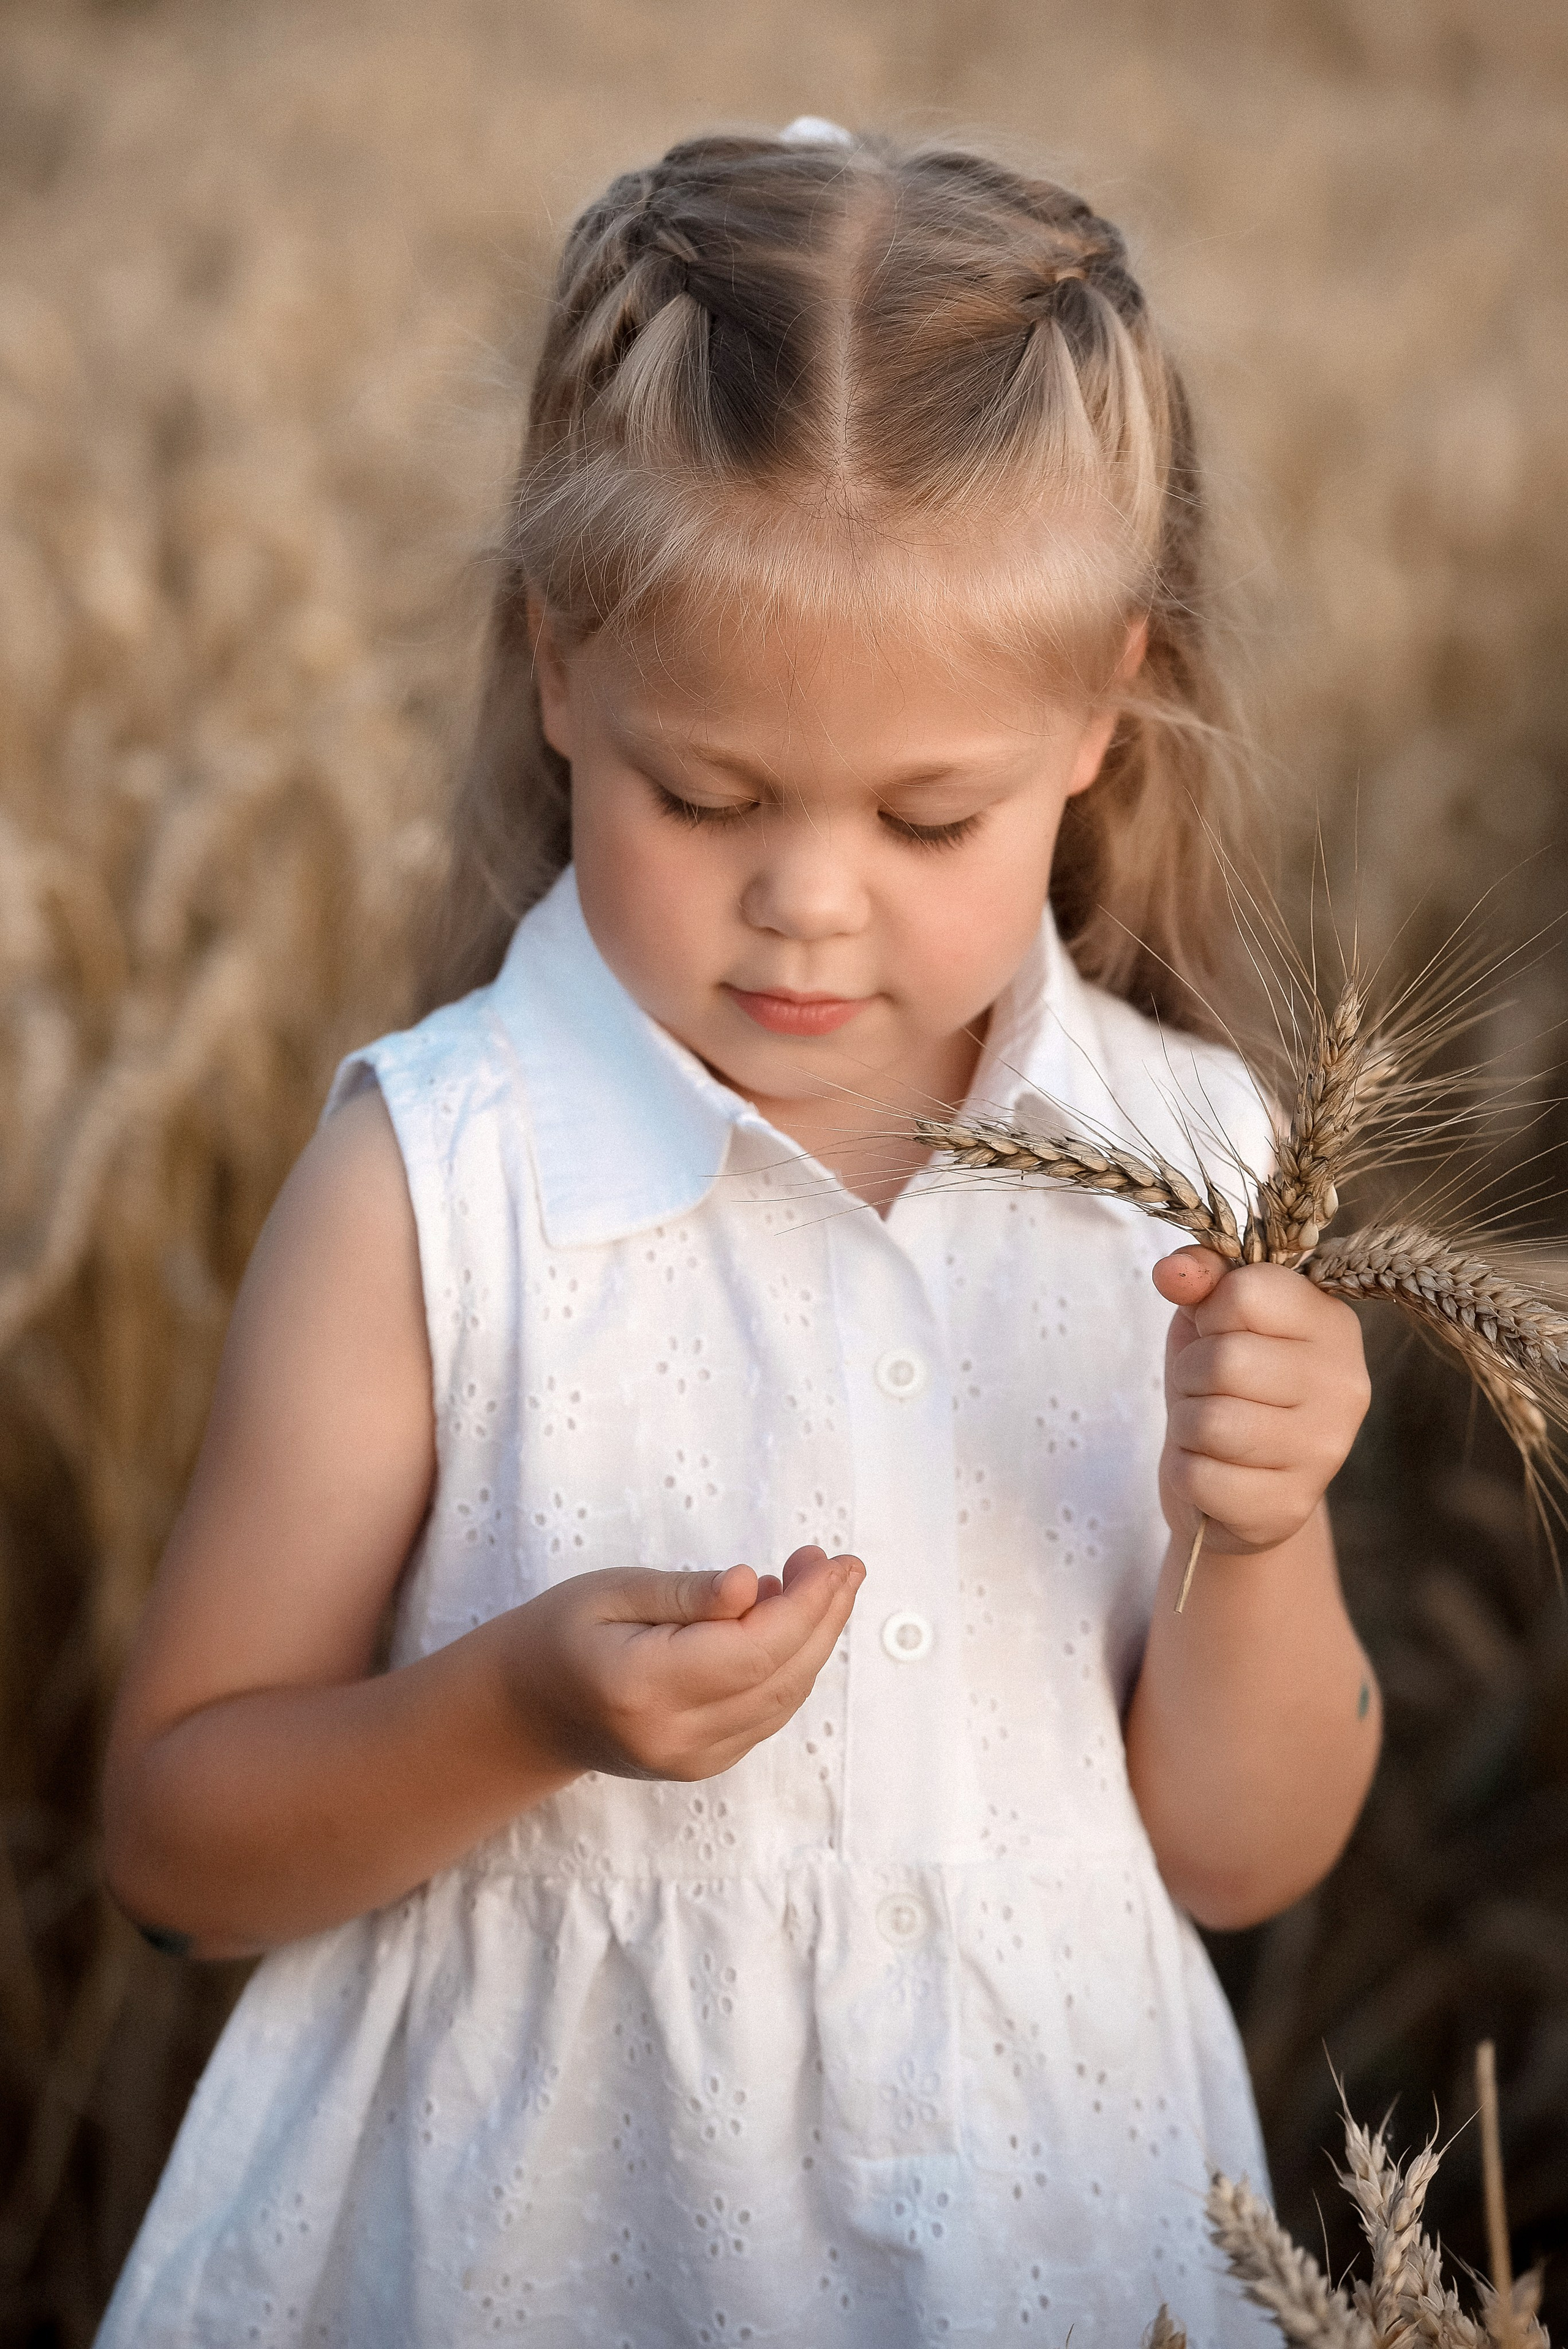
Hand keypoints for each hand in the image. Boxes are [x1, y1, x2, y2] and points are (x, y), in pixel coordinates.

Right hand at [501, 1546, 864, 1782]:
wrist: (525, 1711)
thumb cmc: (561, 1633)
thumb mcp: (612, 1590)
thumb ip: (687, 1593)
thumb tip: (753, 1584)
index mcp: (644, 1687)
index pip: (753, 1651)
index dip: (806, 1605)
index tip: (831, 1560)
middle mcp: (675, 1737)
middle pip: (780, 1679)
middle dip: (823, 1617)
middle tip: (841, 1563)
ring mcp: (692, 1761)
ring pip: (782, 1700)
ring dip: (814, 1640)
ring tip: (819, 1580)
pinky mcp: (704, 1765)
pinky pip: (767, 1714)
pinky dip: (790, 1667)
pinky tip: (786, 1620)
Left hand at [1152, 1247, 1370, 1557]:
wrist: (1234, 1484)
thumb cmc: (1224, 1386)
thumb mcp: (1210, 1319)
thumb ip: (1200, 1278)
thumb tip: (1172, 1272)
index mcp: (1332, 1323)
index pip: (1246, 1292)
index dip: (1210, 1313)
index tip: (1220, 1333)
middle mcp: (1345, 1385)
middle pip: (1225, 1361)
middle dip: (1190, 1374)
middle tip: (1206, 1390)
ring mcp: (1325, 1451)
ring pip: (1211, 1422)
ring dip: (1186, 1425)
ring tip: (1208, 1428)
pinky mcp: (1290, 1507)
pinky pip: (1200, 1477)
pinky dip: (1184, 1473)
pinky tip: (1213, 1470)